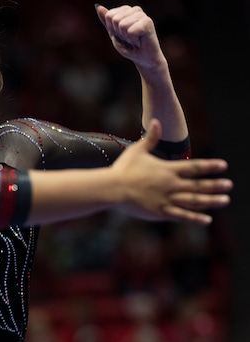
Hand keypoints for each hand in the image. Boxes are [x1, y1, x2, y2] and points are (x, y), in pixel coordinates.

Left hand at [95, 4, 164, 70]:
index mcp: (126, 10)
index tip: (120, 35)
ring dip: (126, 37)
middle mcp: (135, 10)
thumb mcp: (113, 33)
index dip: (112, 29)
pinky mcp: (148, 22)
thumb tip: (98, 6)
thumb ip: (106, 20)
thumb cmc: (129, 46)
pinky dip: (132, 39)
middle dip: (118, 33)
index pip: (109, 15)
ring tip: (134, 39)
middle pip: (114, 19)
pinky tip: (139, 41)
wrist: (143, 57)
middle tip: (128, 38)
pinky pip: (130, 31)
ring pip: (122, 25)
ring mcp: (142, 15)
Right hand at [112, 119, 231, 224]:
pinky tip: (207, 220)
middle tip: (229, 185)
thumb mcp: (137, 150)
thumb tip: (156, 121)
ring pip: (193, 201)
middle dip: (215, 185)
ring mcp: (166, 198)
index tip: (223, 166)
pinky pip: (181, 215)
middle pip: (198, 185)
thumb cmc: (123, 168)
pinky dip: (195, 218)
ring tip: (225, 200)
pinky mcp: (160, 211)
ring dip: (211, 201)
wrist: (113, 187)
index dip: (209, 166)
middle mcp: (171, 184)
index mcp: (167, 169)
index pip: (194, 167)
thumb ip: (150, 138)